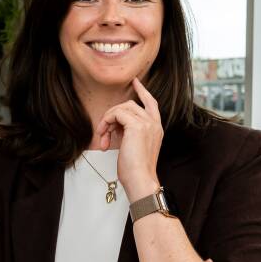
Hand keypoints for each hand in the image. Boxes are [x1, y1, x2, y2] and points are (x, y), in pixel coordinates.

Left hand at [96, 76, 163, 201]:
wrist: (140, 180)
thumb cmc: (135, 170)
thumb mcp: (134, 147)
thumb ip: (129, 133)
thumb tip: (115, 126)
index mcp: (156, 128)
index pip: (151, 103)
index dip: (142, 91)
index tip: (135, 81)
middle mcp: (154, 123)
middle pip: (130, 105)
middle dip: (113, 116)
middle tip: (104, 132)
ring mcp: (147, 123)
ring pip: (122, 108)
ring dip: (108, 121)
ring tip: (103, 138)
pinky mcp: (137, 126)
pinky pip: (117, 114)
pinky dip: (107, 123)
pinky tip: (104, 137)